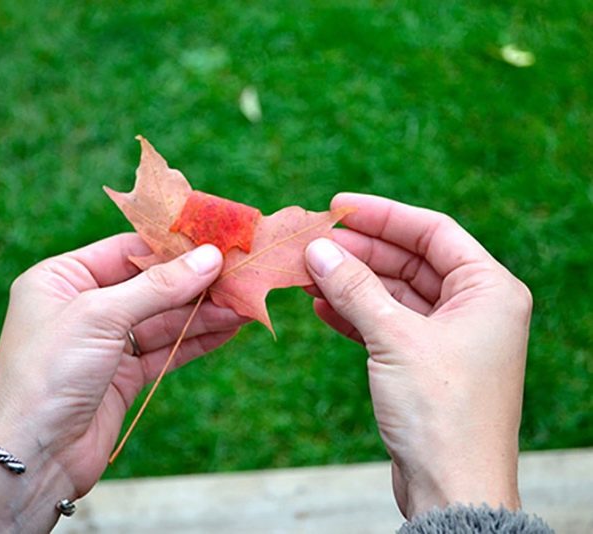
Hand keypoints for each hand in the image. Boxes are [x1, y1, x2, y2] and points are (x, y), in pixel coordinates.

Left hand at [0, 235, 246, 532]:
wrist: (30, 458)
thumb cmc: (48, 373)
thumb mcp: (101, 316)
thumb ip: (158, 286)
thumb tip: (209, 257)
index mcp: (62, 278)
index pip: (125, 249)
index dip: (171, 244)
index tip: (214, 239)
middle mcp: (83, 305)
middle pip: (150, 284)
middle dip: (194, 282)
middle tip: (239, 274)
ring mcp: (105, 342)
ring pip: (163, 319)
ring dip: (203, 312)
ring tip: (244, 304)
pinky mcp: (123, 375)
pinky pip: (166, 349)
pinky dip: (196, 340)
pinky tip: (228, 329)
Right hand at [305, 193, 531, 518]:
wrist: (451, 488)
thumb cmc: (441, 411)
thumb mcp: (394, 339)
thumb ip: (354, 288)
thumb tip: (319, 249)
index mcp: (488, 290)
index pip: (433, 231)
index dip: (384, 215)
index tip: (339, 206)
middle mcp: (474, 308)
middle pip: (410, 260)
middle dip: (361, 252)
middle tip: (314, 242)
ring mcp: (449, 336)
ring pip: (394, 293)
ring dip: (352, 283)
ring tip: (309, 272)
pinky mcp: (425, 362)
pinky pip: (386, 323)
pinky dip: (355, 314)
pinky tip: (322, 305)